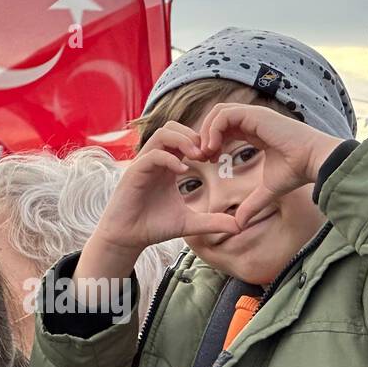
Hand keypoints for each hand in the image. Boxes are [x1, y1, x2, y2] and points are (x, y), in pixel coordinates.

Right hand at [93, 121, 242, 259]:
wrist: (127, 239)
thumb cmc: (154, 227)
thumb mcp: (190, 223)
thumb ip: (213, 221)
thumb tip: (239, 227)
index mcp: (168, 165)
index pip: (184, 138)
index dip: (203, 142)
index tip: (217, 157)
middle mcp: (155, 159)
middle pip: (174, 127)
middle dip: (194, 135)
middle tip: (209, 154)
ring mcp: (144, 164)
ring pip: (163, 134)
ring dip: (183, 141)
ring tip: (199, 157)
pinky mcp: (134, 173)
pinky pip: (153, 155)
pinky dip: (170, 159)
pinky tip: (183, 172)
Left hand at [197, 103, 343, 226]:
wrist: (313, 162)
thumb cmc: (296, 172)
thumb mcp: (267, 191)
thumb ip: (251, 205)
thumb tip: (239, 224)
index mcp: (255, 131)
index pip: (225, 128)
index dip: (213, 142)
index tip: (208, 161)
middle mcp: (253, 120)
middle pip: (218, 117)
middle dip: (205, 135)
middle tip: (200, 157)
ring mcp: (254, 115)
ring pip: (218, 113)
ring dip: (207, 131)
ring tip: (205, 153)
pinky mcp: (256, 115)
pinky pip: (225, 115)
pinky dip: (214, 129)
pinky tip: (213, 148)